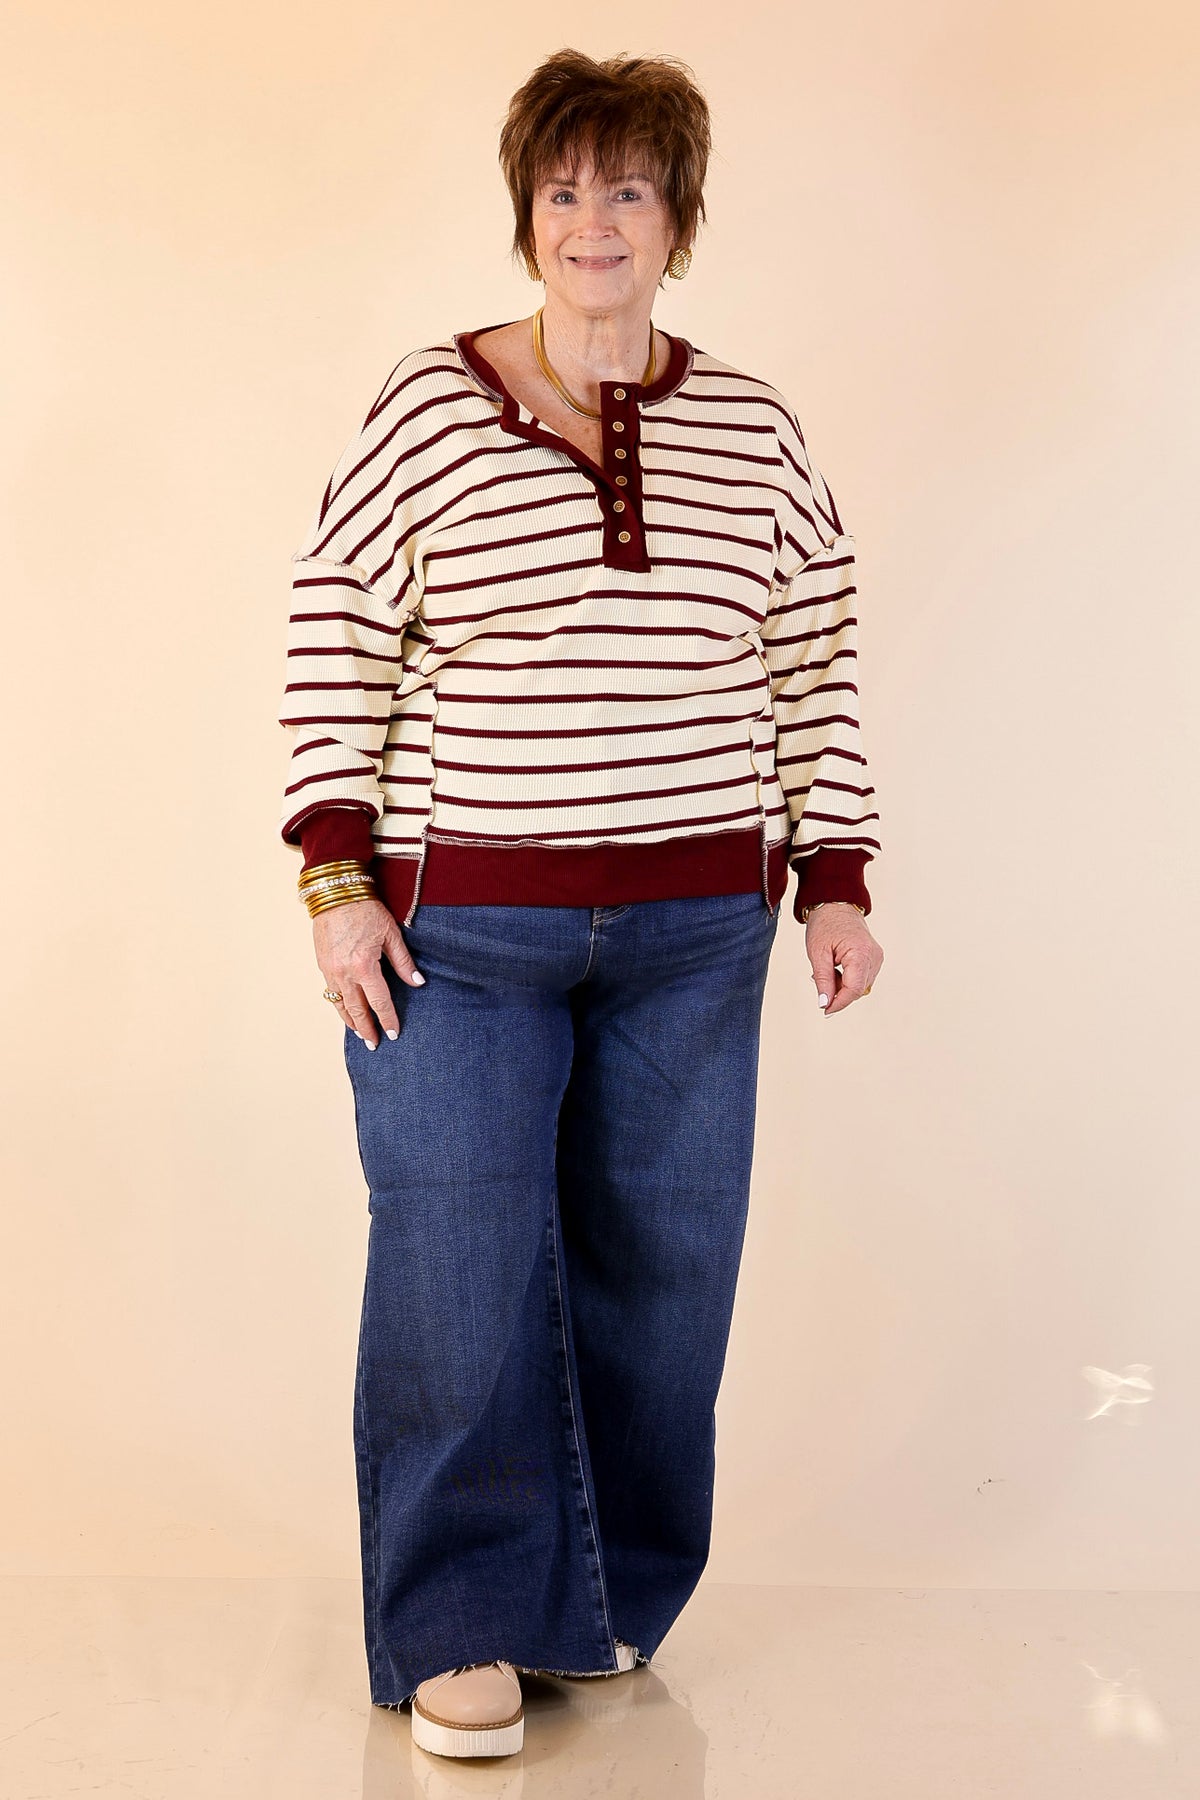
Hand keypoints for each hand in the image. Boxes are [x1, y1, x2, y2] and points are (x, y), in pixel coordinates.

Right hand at [313, 897, 424, 1048]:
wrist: (335, 893)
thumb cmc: (366, 909)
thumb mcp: (391, 934)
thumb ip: (403, 962)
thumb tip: (418, 982)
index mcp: (364, 966)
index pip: (379, 1002)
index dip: (388, 1020)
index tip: (393, 1034)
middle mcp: (344, 972)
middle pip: (357, 1010)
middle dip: (366, 1029)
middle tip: (374, 1045)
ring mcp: (330, 970)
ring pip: (340, 1004)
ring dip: (350, 1021)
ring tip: (360, 1034)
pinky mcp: (322, 964)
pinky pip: (330, 992)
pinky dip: (339, 1005)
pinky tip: (346, 1011)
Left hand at [805, 903, 882, 1016]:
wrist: (835, 904)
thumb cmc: (825, 924)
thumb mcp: (818, 953)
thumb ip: (823, 981)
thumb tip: (825, 1004)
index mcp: (861, 954)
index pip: (853, 990)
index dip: (839, 1003)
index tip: (825, 1010)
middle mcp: (874, 957)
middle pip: (858, 990)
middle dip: (839, 992)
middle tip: (820, 980)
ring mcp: (877, 957)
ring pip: (860, 986)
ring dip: (843, 985)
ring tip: (828, 968)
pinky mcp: (875, 957)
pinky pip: (862, 977)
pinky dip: (848, 978)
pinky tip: (837, 966)